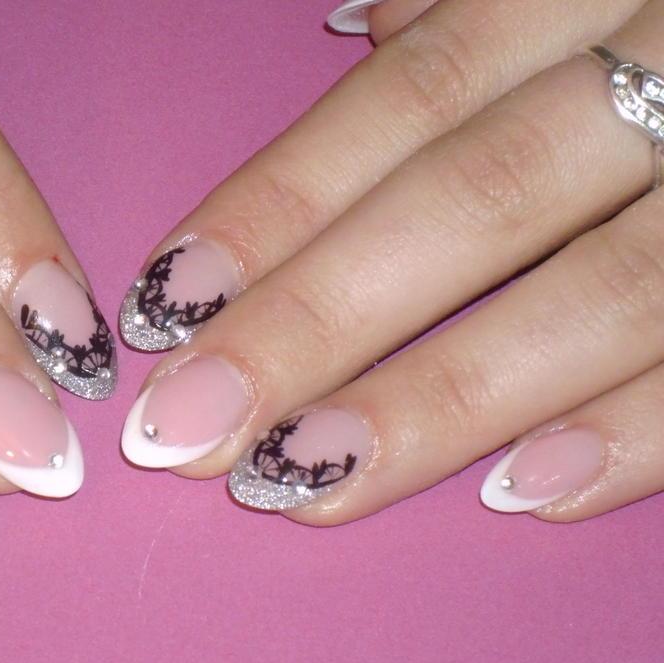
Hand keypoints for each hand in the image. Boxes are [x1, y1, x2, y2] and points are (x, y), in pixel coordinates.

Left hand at [118, 0, 663, 523]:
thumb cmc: (660, 10)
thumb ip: (475, 2)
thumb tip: (361, 26)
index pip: (402, 107)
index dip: (277, 210)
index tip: (168, 310)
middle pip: (467, 210)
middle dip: (315, 328)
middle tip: (189, 429)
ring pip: (592, 299)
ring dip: (436, 403)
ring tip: (302, 479)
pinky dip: (637, 432)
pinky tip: (519, 492)